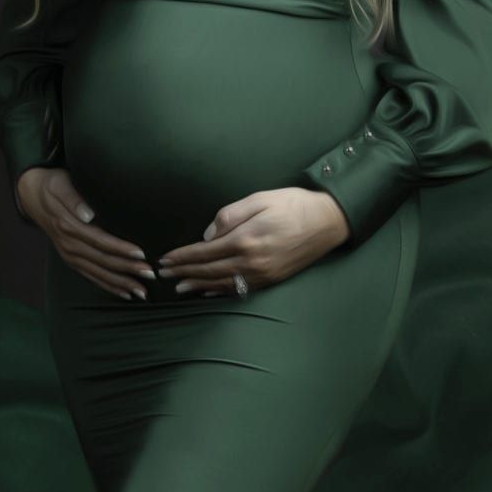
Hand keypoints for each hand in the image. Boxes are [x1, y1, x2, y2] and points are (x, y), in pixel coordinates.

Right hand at [14, 165, 156, 300]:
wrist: (32, 195)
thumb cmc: (53, 185)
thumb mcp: (61, 184)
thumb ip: (73, 199)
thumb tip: (88, 215)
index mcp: (69, 226)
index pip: (100, 240)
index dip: (120, 248)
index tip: (141, 253)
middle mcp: (69, 244)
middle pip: (102, 260)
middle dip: (127, 269)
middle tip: (150, 274)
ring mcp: (69, 255)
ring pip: (98, 273)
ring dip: (120, 283)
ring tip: (142, 292)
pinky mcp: (70, 260)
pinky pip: (90, 277)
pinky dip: (108, 286)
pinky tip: (124, 294)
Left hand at [158, 186, 349, 294]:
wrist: (328, 221)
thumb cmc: (293, 204)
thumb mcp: (259, 199)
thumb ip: (230, 215)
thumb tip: (207, 234)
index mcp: (245, 240)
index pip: (204, 252)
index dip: (182, 257)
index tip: (165, 259)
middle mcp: (252, 262)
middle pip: (209, 271)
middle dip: (183, 273)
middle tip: (163, 275)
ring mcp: (262, 274)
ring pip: (222, 284)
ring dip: (198, 286)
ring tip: (180, 288)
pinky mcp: (271, 279)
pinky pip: (240, 289)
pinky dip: (220, 292)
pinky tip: (209, 292)